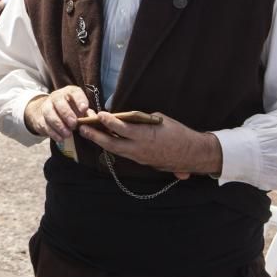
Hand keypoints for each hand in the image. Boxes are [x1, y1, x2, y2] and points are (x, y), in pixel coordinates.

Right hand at [23, 86, 92, 141]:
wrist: (51, 112)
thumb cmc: (71, 110)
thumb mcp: (81, 110)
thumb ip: (88, 114)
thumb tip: (94, 120)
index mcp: (70, 92)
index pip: (74, 92)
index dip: (79, 100)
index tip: (84, 109)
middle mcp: (57, 96)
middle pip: (58, 101)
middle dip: (66, 113)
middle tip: (73, 124)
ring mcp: (47, 106)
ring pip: (49, 112)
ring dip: (58, 124)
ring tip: (67, 134)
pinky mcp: (40, 117)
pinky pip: (44, 124)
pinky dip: (53, 132)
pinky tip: (60, 138)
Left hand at [79, 112, 222, 178]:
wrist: (193, 154)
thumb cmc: (178, 133)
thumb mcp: (160, 120)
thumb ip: (141, 120)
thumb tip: (126, 118)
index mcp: (146, 136)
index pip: (122, 129)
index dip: (108, 122)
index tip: (99, 114)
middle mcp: (140, 149)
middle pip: (112, 144)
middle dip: (95, 136)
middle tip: (82, 128)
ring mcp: (139, 158)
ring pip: (115, 150)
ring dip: (100, 142)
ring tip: (88, 134)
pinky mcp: (141, 162)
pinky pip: (123, 154)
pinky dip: (112, 147)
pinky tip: (104, 140)